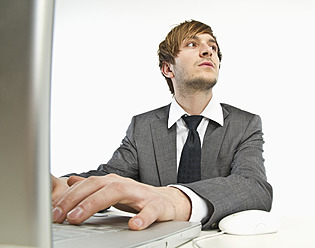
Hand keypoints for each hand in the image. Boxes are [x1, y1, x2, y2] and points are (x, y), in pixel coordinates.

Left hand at [52, 174, 190, 229]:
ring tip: (79, 217)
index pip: (87, 184)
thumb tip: (71, 181)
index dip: (69, 196)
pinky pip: (150, 210)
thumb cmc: (137, 198)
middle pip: (98, 185)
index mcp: (112, 182)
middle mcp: (124, 184)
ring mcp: (141, 193)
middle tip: (60, 215)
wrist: (167, 201)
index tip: (53, 211)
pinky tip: (133, 226)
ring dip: (95, 203)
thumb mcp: (113, 191)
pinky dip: (142, 217)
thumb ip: (93, 187)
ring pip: (117, 192)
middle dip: (76, 199)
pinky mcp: (157, 205)